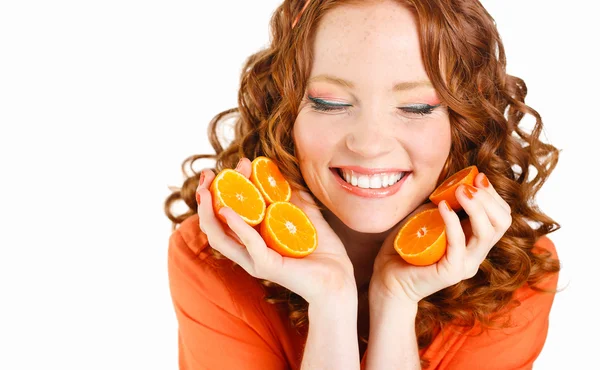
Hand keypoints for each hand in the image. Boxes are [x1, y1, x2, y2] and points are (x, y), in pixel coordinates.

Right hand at [196, 158, 356, 303]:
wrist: (339, 278)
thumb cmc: (322, 251)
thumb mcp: (306, 216)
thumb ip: (295, 199)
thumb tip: (286, 176)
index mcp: (253, 239)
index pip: (227, 213)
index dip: (226, 187)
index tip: (239, 163)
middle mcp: (248, 251)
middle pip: (214, 225)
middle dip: (205, 198)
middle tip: (207, 174)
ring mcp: (255, 259)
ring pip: (219, 237)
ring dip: (208, 212)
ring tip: (205, 190)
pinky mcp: (266, 265)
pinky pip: (247, 243)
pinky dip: (236, 226)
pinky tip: (228, 210)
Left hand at [370, 173, 511, 303]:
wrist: (389, 278)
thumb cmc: (405, 247)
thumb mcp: (427, 218)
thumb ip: (441, 204)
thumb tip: (450, 181)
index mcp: (474, 242)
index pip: (500, 216)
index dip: (493, 195)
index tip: (478, 176)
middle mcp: (475, 254)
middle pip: (501, 223)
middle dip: (489, 198)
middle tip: (469, 183)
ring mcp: (465, 264)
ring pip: (487, 233)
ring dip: (476, 207)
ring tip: (460, 190)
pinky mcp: (451, 272)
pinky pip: (459, 244)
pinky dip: (453, 222)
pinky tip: (442, 207)